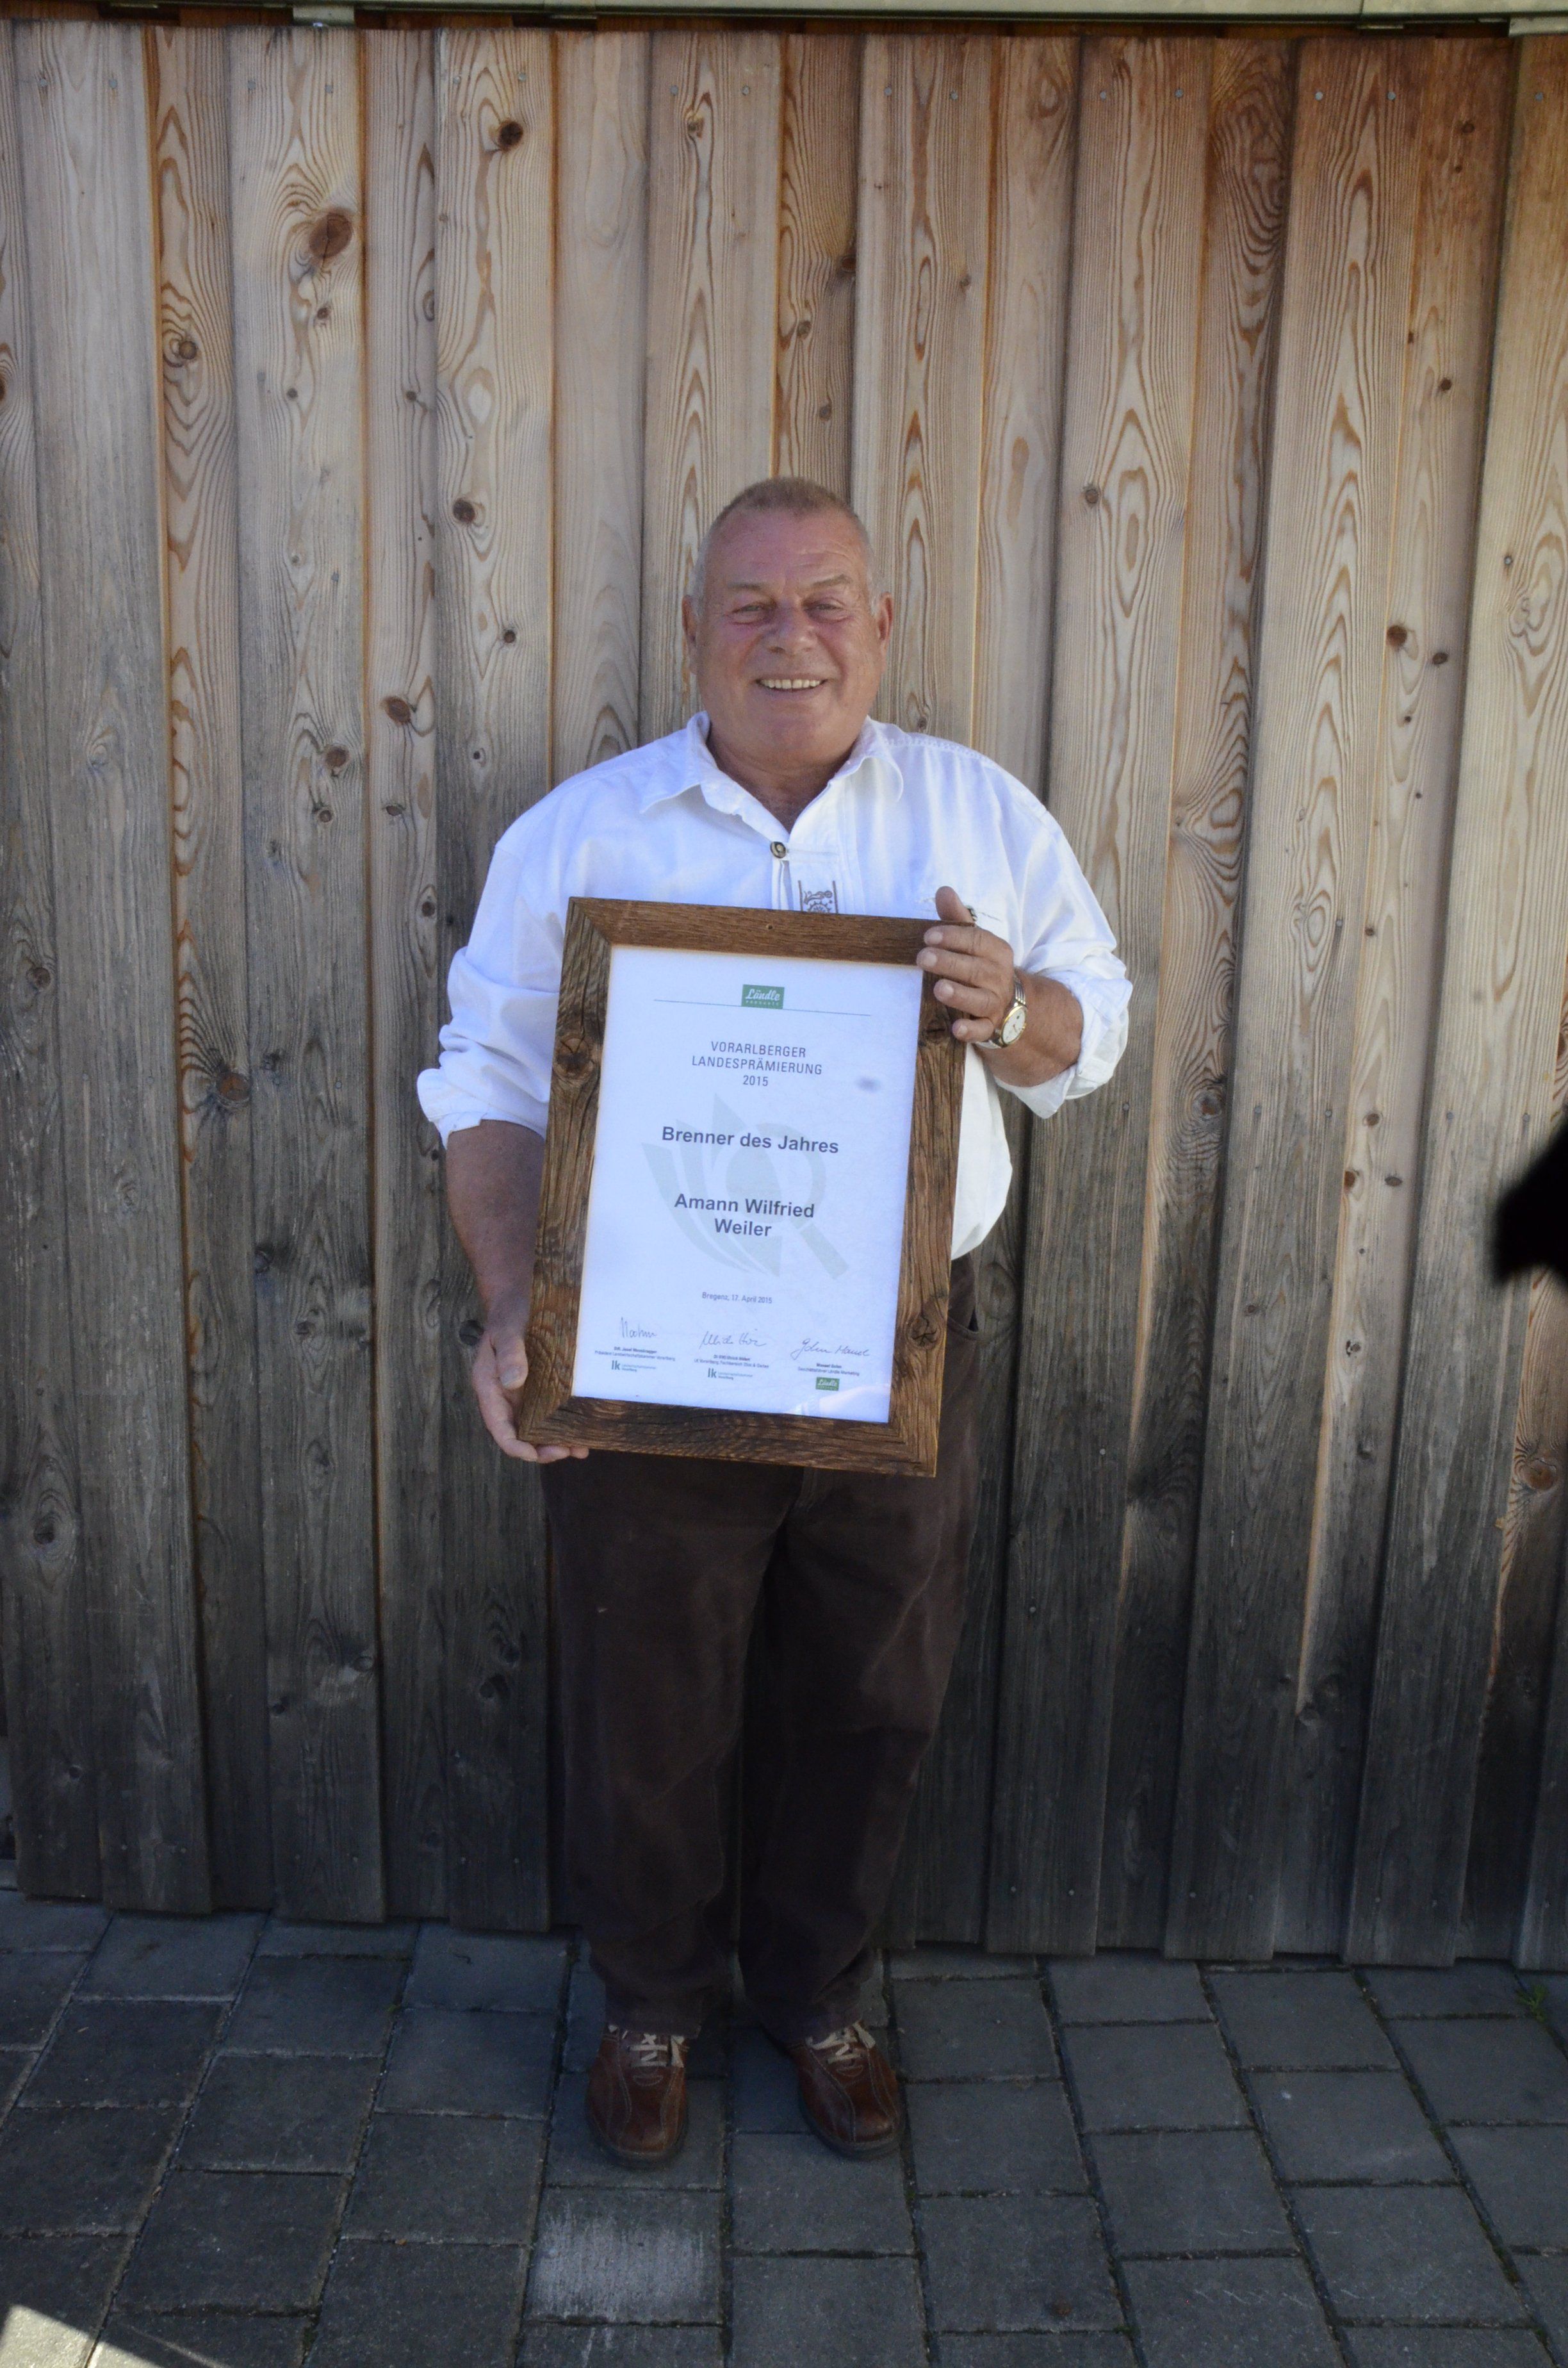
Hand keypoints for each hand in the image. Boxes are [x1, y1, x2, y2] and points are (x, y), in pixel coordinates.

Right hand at [469, 1290, 588, 1465]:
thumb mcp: (507, 1329)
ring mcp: (524, 1394)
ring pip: (538, 1428)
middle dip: (544, 1449)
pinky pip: (551, 1412)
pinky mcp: (540, 1387)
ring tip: (582, 1448)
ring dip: (558, 1441)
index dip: (519, 1447)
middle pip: (522, 1435)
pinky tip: (584, 1428)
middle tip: (571, 1451)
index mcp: (490, 1388)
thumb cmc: (511, 1312)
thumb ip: (510, 1354)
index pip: (501, 1430)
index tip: (540, 1454)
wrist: (520, 1296)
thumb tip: (514, 1382)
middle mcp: (506, 1397)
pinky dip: (564, 1422)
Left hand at [918, 886, 1017, 1044]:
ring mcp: (996, 1003)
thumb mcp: (973, 942)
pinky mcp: (990, 1026)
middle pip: (975, 969)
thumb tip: (944, 890)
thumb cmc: (981, 966)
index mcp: (997, 952)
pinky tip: (957, 1029)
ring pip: (980, 999)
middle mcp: (999, 977)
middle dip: (949, 962)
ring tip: (939, 989)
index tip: (929, 936)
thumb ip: (957, 919)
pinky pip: (983, 1030)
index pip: (977, 941)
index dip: (953, 937)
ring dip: (960, 994)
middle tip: (922, 958)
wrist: (1010, 1004)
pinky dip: (971, 1030)